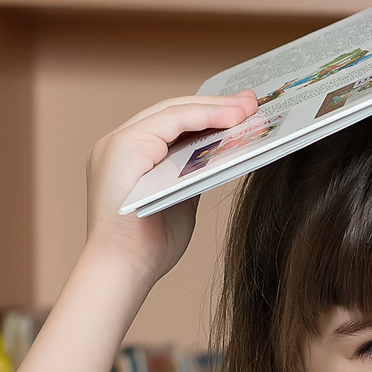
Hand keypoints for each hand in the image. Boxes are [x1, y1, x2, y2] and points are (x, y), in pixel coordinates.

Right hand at [3, 90, 258, 371]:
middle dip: (216, 104)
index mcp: (129, 155)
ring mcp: (118, 141)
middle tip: (253, 102)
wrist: (124, 269)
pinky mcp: (125, 145)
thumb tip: (222, 152)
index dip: (207, 113)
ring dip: (215, 107)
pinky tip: (232, 119)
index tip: (241, 110)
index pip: (170, 123)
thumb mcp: (180, 200)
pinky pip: (171, 120)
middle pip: (173, 111)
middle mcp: (118, 142)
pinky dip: (204, 116)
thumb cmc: (150, 245)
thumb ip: (192, 174)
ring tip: (250, 108)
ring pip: (173, 110)